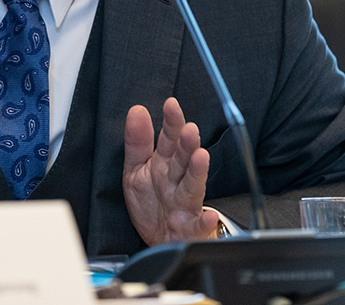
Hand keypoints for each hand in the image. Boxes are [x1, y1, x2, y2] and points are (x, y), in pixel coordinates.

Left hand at [122, 96, 221, 244]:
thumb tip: (137, 110)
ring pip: (193, 186)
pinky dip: (205, 221)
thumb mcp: (136, 170)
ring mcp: (186, 203)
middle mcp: (177, 180)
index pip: (169, 139)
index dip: (171, 122)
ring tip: (200, 157)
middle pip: (183, 159)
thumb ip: (137, 142)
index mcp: (164, 164)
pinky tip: (208, 215)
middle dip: (187, 144)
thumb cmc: (152, 203)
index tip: (171, 104)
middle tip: (189, 129)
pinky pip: (199, 225)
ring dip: (198, 172)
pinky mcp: (191, 228)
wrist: (160, 239)